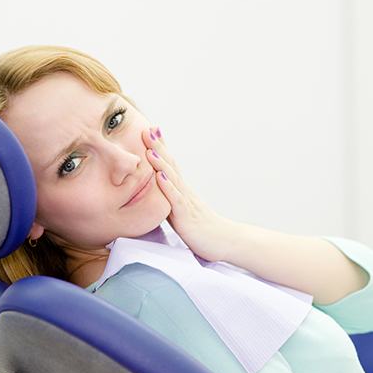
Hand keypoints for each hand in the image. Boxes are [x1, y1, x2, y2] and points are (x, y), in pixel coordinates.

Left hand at [143, 126, 232, 261]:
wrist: (225, 242)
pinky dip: (168, 188)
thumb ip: (170, 202)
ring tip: (150, 148)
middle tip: (147, 129)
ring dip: (161, 163)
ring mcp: (187, 203)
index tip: (150, 131)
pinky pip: (177, 200)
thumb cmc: (204, 231)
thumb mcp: (183, 213)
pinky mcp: (187, 217)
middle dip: (158, 148)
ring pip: (172, 179)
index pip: (170, 165)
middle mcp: (185, 193)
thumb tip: (156, 194)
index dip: (160, 148)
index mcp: (182, 192)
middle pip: (171, 166)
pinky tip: (159, 176)